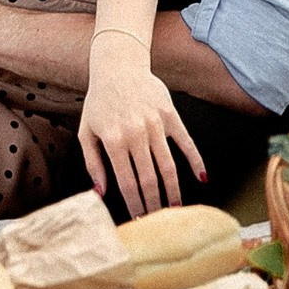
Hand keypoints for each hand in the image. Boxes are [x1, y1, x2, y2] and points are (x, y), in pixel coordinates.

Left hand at [78, 35, 207, 216]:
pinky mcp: (170, 115)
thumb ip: (93, 163)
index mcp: (114, 140)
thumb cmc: (100, 101)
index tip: (139, 220)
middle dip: (154, 204)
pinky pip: (186, 142)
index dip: (134, 204)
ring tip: (176, 209)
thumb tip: (100, 192)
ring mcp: (155, 124)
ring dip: (173, 190)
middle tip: (158, 221)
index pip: (127, 181)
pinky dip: (195, 161)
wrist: (118, 66)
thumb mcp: (87, 131)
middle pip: (149, 178)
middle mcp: (136, 133)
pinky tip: (201, 178)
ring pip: (168, 165)